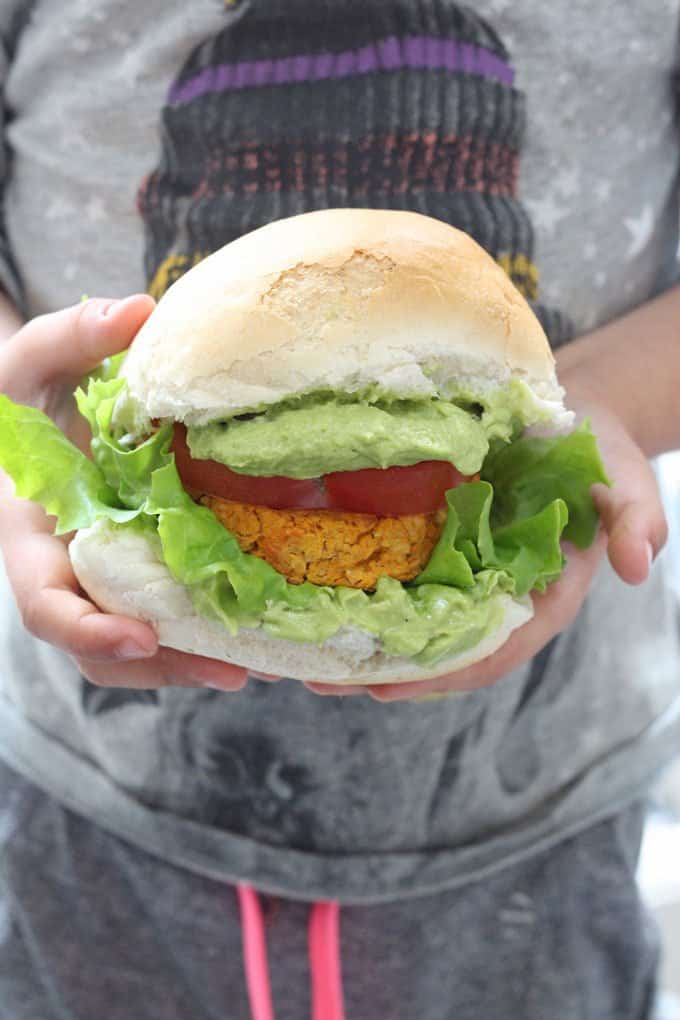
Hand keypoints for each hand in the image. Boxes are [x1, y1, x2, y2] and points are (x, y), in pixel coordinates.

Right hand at [0, 296, 248, 690]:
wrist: (52, 420)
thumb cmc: (35, 395)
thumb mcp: (37, 360)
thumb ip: (72, 336)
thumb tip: (136, 311)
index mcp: (35, 540)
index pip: (46, 604)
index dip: (87, 631)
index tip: (140, 637)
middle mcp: (76, 574)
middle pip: (108, 647)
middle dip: (167, 668)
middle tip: (234, 670)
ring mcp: (117, 581)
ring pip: (151, 648)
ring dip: (206, 660)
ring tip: (274, 662)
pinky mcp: (157, 572)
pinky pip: (185, 614)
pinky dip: (224, 628)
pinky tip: (279, 628)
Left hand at [306, 394, 666, 701]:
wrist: (567, 409)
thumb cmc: (597, 447)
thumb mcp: (626, 478)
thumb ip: (636, 519)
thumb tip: (635, 567)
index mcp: (544, 594)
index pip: (496, 647)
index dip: (445, 672)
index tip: (388, 686)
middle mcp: (499, 593)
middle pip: (442, 648)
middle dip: (386, 670)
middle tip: (321, 682)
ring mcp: (465, 569)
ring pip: (416, 622)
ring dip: (365, 643)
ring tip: (304, 660)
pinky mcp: (440, 540)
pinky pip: (404, 576)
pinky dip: (366, 594)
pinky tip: (318, 599)